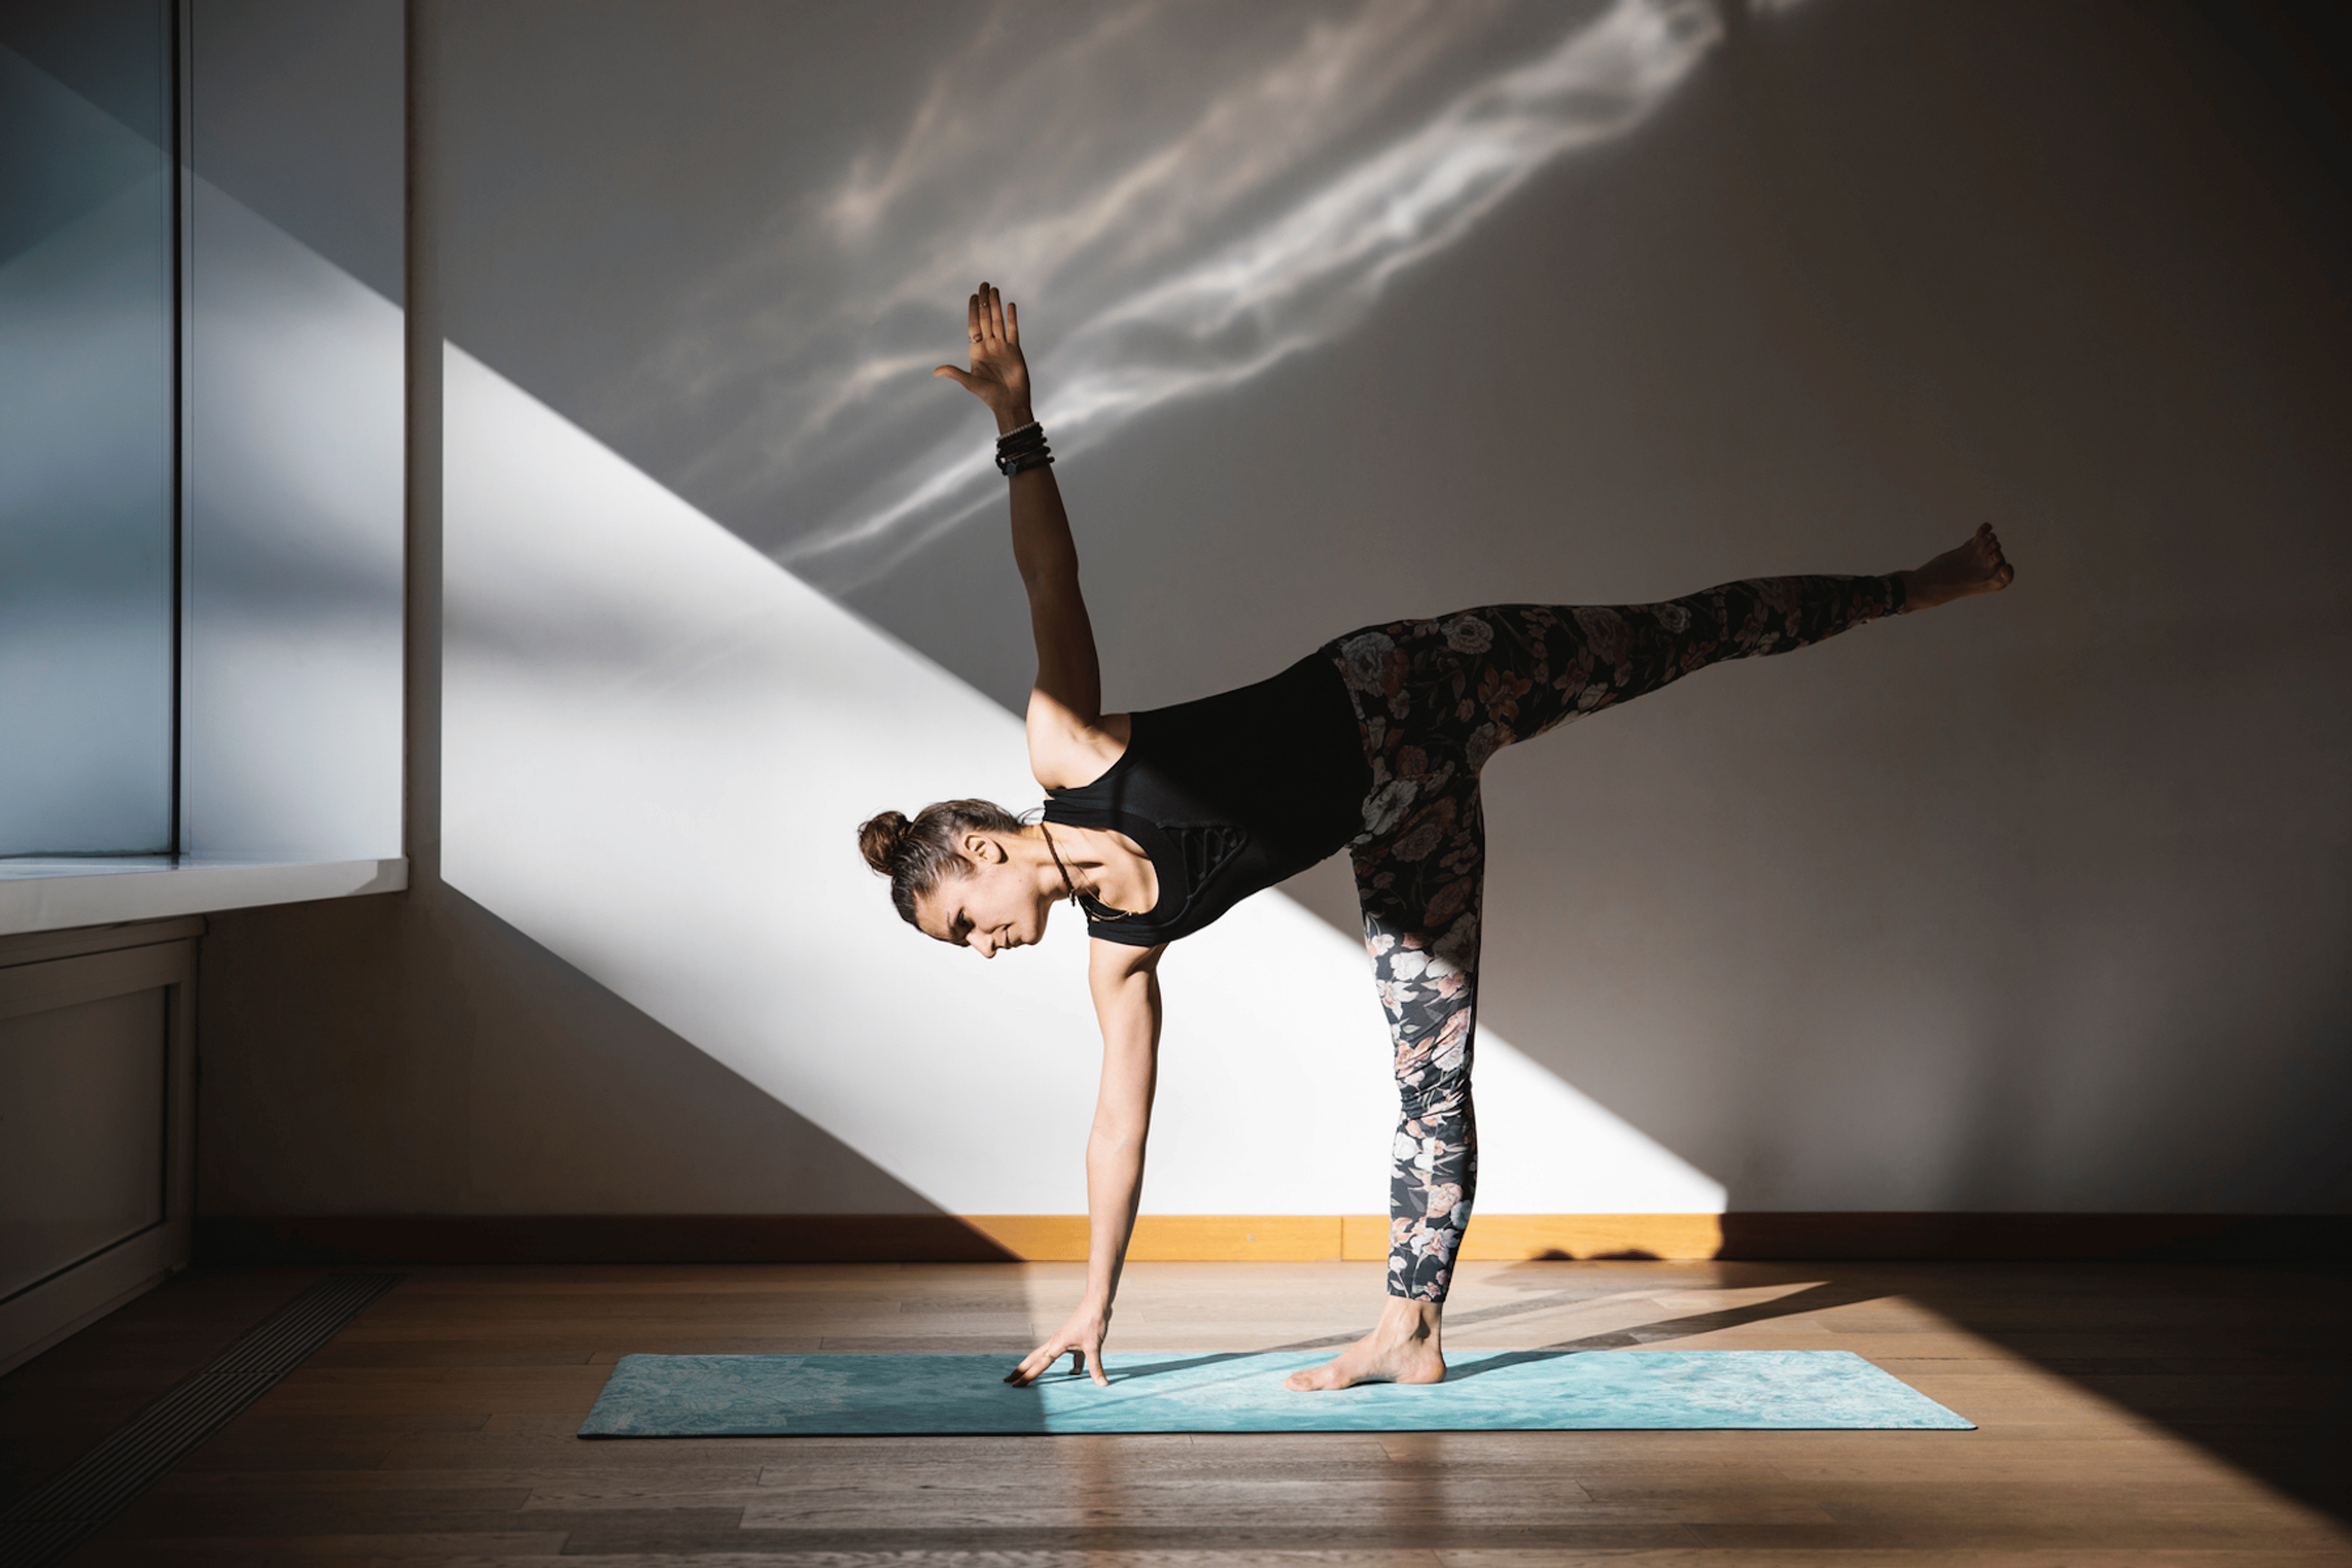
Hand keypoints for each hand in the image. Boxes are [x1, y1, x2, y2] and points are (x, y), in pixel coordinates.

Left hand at [934, 280, 1032, 432]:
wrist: (1009, 403)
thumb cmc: (988, 395)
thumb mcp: (969, 383)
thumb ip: (954, 373)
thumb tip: (935, 372)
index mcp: (976, 350)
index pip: (973, 325)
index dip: (972, 310)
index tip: (973, 296)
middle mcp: (988, 345)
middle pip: (985, 318)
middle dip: (984, 301)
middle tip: (984, 285)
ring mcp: (1002, 346)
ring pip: (998, 321)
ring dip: (996, 305)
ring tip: (995, 289)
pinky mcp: (1015, 350)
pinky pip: (1013, 330)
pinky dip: (1012, 318)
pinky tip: (1010, 305)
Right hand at [1005, 1301, 1109, 1387]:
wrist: (1096, 1303)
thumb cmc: (1093, 1322)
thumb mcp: (1095, 1346)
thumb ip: (1096, 1367)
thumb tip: (1103, 1384)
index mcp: (1057, 1345)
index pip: (1039, 1365)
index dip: (1027, 1377)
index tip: (1015, 1386)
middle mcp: (1055, 1342)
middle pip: (1033, 1358)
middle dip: (1020, 1370)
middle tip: (1007, 1380)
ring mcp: (1060, 1339)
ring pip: (1042, 1355)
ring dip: (1033, 1365)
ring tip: (1024, 1374)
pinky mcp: (1068, 1339)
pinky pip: (1060, 1354)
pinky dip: (1062, 1364)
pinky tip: (1072, 1373)